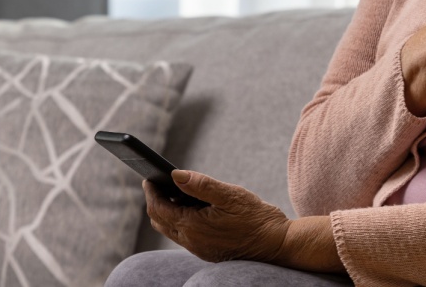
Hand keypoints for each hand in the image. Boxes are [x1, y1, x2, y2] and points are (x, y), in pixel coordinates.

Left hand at [144, 171, 290, 263]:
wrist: (276, 244)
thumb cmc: (255, 217)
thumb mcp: (229, 195)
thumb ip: (201, 184)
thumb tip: (175, 174)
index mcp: (192, 227)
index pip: (158, 209)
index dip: (150, 191)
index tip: (148, 176)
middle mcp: (191, 241)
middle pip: (159, 221)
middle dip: (155, 201)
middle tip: (157, 183)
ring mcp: (199, 249)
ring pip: (171, 229)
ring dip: (168, 211)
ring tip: (174, 192)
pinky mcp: (208, 251)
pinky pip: (185, 235)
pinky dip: (181, 220)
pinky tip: (193, 207)